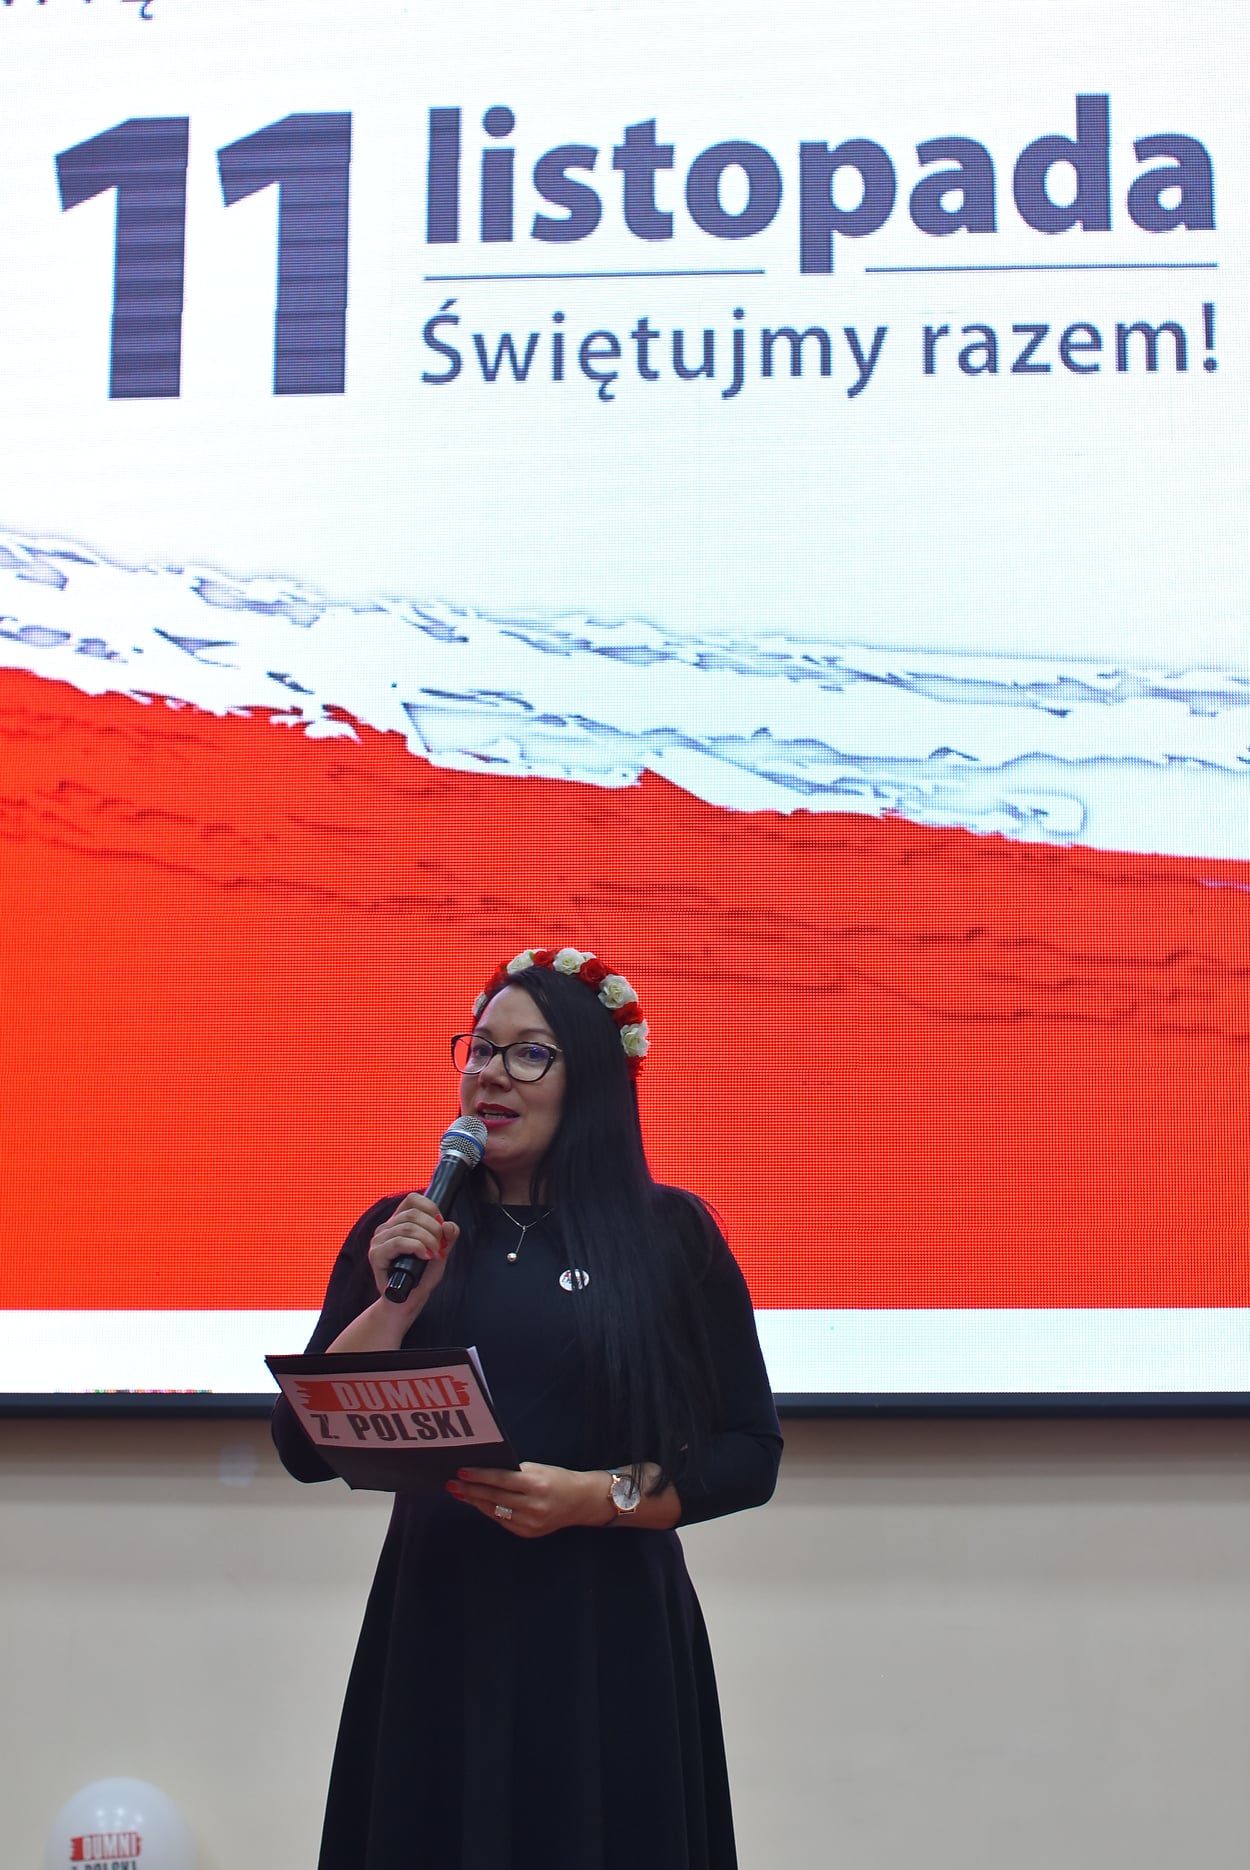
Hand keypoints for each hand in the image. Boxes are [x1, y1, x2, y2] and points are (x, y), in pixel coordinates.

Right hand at [368, 1192, 458, 1304]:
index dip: (430, 1208)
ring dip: (428, 1240)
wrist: (407, 1301)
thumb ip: (448, 1237)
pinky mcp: (376, 1255)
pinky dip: (417, 1247)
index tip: (441, 1225)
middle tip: (440, 1246)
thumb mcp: (440, 1252)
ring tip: (434, 1254)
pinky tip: (425, 1256)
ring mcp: (379, 1241)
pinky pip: (398, 1242)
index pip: (412, 1200)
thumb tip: (449, 1225)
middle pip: (412, 1214)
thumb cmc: (420, 1276)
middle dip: (433, 1229)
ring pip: (407, 1227)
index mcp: (399, 1222)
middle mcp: (386, 1228)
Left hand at [445, 1462, 610, 1537]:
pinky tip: (478, 1503)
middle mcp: (534, 1506)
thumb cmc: (556, 1479)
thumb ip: (513, 1472)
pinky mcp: (528, 1533)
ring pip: (495, 1511)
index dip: (479, 1476)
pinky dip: (489, 1511)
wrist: (580, 1501)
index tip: (461, 1472)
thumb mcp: (538, 1470)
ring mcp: (531, 1523)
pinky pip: (502, 1521)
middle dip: (470, 1490)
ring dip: (475, 1502)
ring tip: (460, 1493)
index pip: (501, 1479)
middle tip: (452, 1484)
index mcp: (537, 1485)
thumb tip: (482, 1473)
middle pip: (494, 1497)